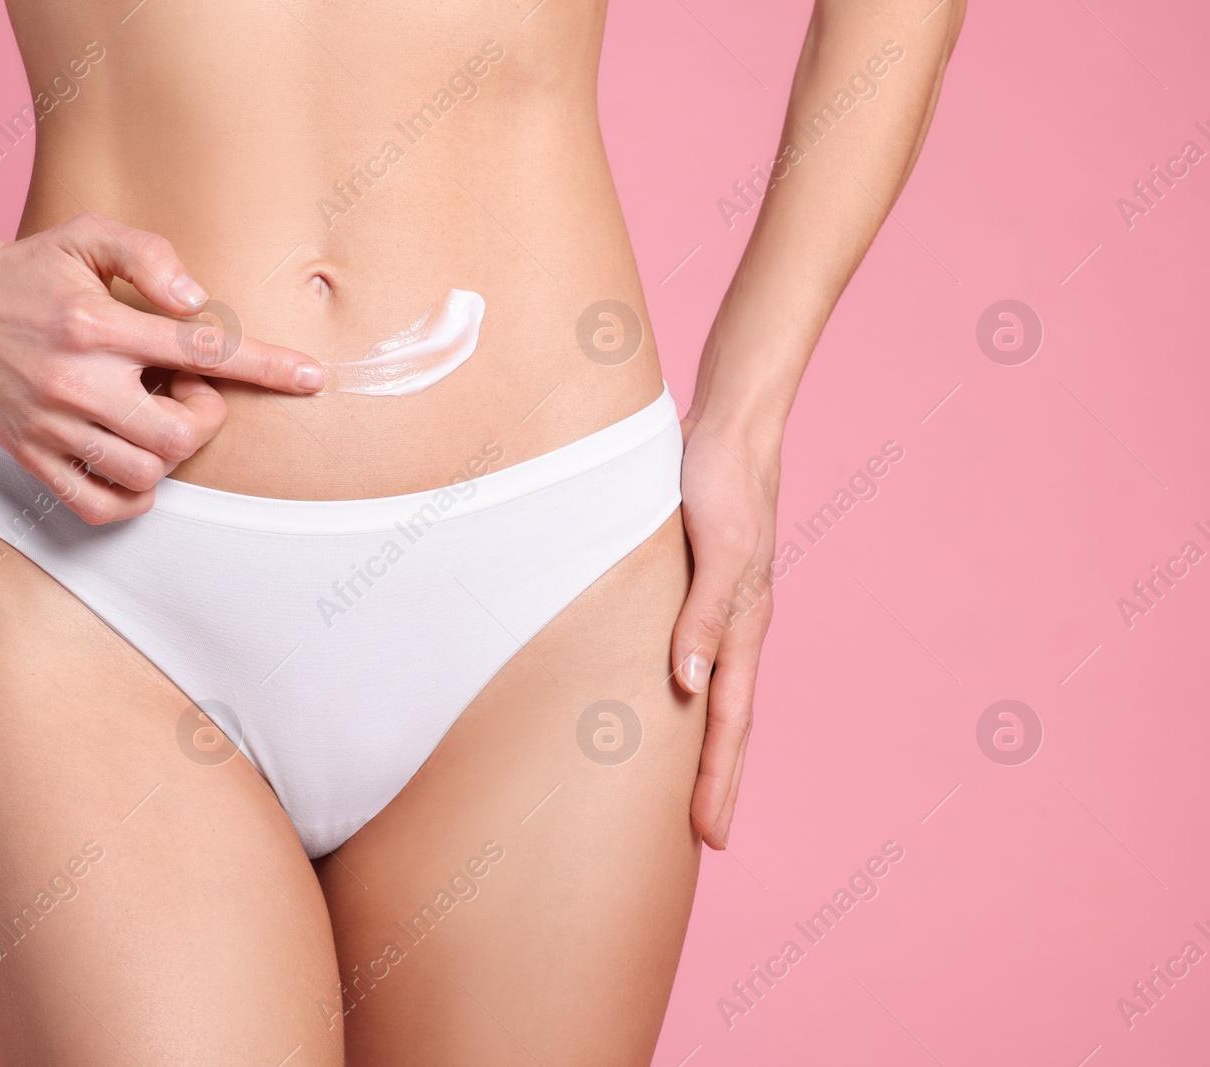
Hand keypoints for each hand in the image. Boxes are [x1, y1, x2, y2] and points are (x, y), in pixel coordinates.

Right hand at [0, 211, 324, 523]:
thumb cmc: (32, 267)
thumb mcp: (89, 234)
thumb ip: (148, 256)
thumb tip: (196, 301)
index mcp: (98, 325)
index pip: (202, 352)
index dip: (266, 367)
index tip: (312, 378)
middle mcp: (75, 381)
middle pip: (179, 434)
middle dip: (205, 417)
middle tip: (186, 390)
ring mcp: (50, 426)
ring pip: (145, 472)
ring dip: (168, 451)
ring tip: (151, 414)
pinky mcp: (31, 457)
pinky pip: (100, 506)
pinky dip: (134, 495)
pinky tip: (135, 459)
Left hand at [671, 412, 781, 848]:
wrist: (729, 421)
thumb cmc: (723, 479)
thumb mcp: (716, 547)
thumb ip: (703, 616)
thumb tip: (688, 689)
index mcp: (746, 626)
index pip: (729, 723)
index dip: (717, 781)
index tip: (708, 839)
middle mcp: (737, 625)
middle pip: (727, 720)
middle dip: (717, 780)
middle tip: (703, 838)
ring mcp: (720, 605)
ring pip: (713, 691)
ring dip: (703, 743)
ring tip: (684, 786)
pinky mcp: (697, 583)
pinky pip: (694, 653)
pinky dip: (686, 692)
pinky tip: (666, 698)